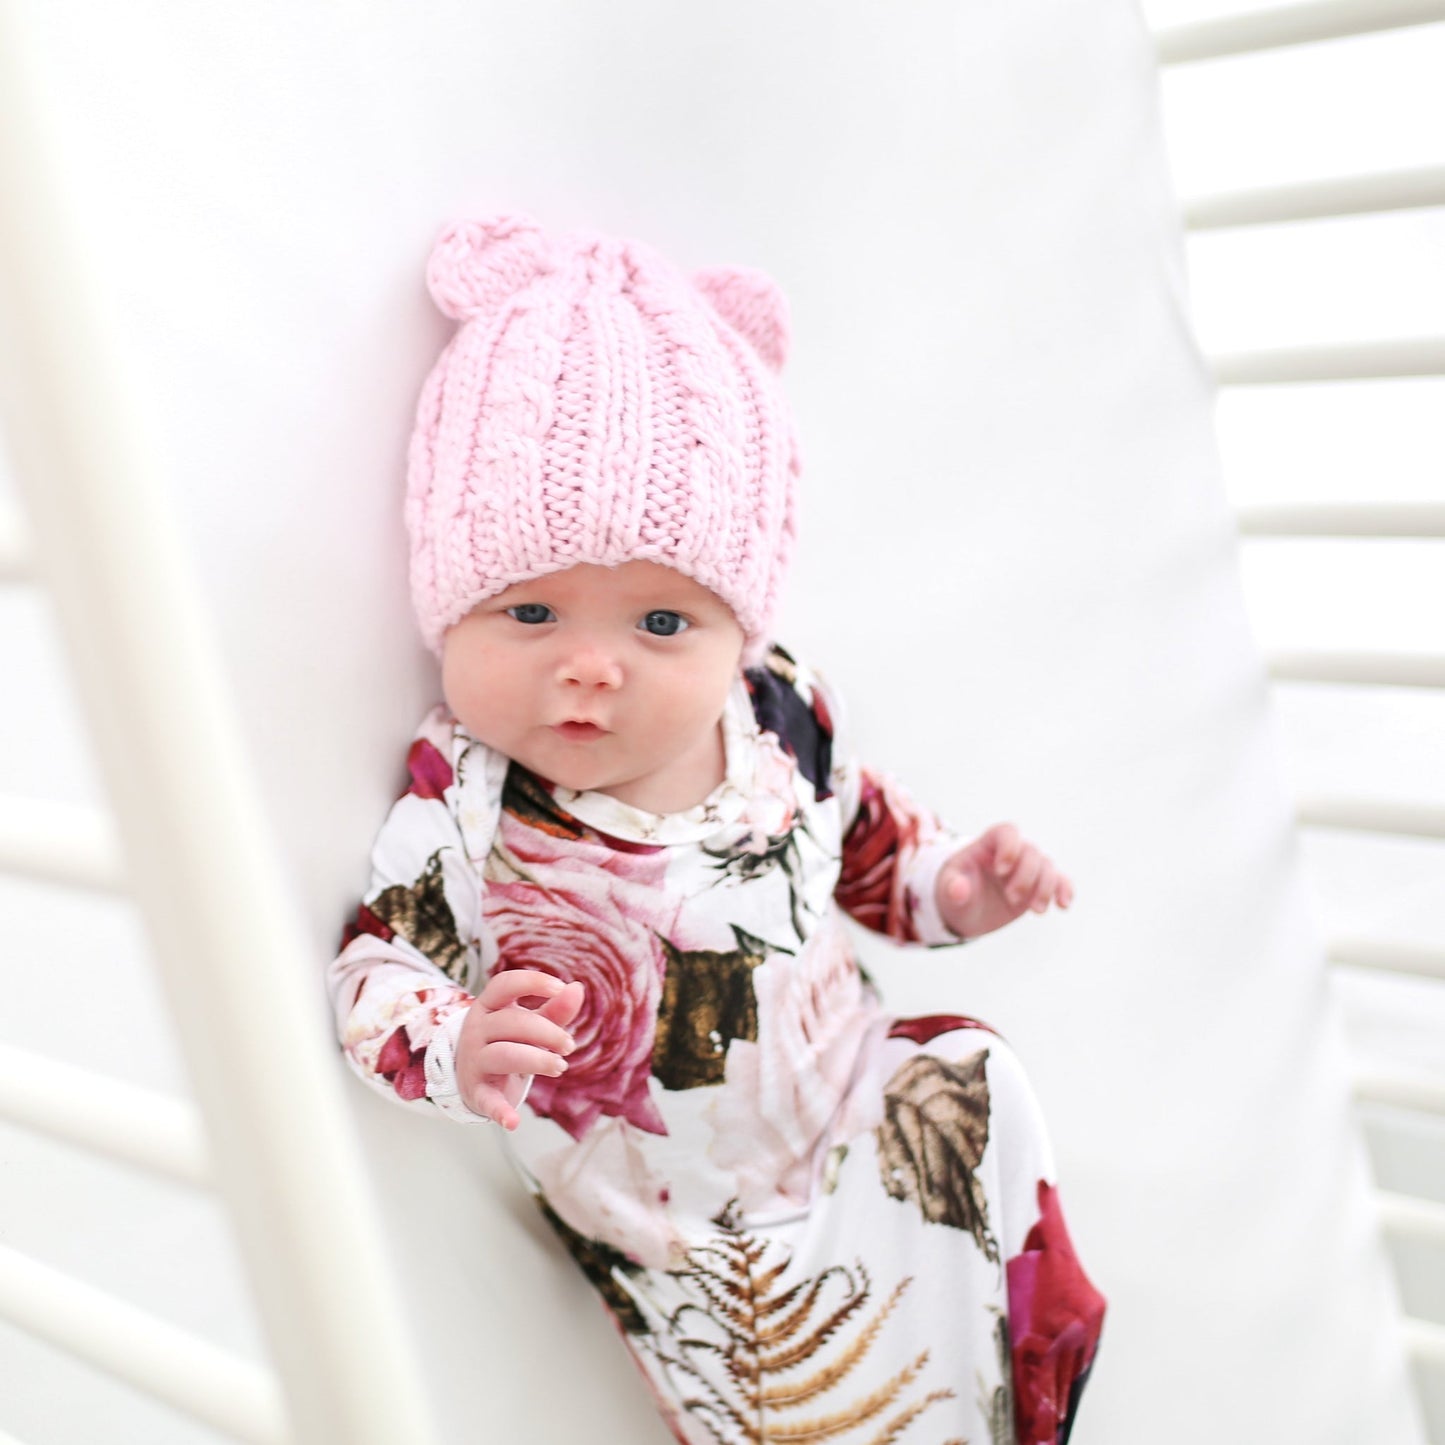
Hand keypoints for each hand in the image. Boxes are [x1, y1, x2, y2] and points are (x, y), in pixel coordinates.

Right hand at [455, 969, 584, 1129]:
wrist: (472, 1079)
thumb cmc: (507, 1042)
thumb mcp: (530, 1024)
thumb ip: (555, 1009)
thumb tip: (577, 988)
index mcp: (489, 1006)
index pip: (504, 984)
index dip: (532, 982)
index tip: (560, 987)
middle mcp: (476, 1030)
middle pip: (512, 1022)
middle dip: (548, 1032)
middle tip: (570, 1046)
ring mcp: (474, 1061)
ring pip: (504, 1054)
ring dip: (537, 1060)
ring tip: (560, 1066)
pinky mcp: (477, 1092)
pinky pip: (487, 1100)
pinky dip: (500, 1112)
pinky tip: (514, 1122)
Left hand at [935, 822, 1072, 940]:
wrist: (965, 911)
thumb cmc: (953, 892)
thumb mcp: (947, 891)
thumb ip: (952, 888)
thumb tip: (959, 889)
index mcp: (987, 845)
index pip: (1007, 832)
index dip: (1009, 847)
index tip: (1000, 871)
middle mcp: (1011, 853)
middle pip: (1030, 852)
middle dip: (1025, 877)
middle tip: (1011, 898)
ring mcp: (1026, 869)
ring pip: (1047, 866)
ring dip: (1045, 888)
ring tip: (1036, 911)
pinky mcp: (1037, 885)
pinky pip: (1059, 881)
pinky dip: (1063, 890)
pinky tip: (1063, 905)